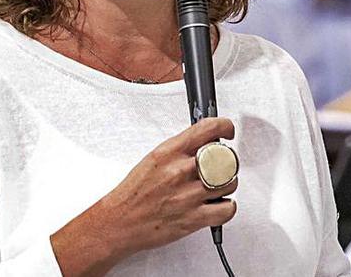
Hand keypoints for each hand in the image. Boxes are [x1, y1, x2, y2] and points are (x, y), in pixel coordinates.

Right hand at [51, 118, 237, 276]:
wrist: (120, 222)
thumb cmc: (135, 193)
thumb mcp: (154, 159)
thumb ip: (181, 149)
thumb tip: (207, 141)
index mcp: (168, 152)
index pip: (208, 128)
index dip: (224, 127)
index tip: (227, 131)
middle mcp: (179, 171)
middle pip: (225, 157)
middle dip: (226, 161)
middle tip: (220, 165)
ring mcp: (188, 195)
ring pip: (230, 183)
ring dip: (226, 185)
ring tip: (213, 188)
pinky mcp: (193, 219)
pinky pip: (227, 209)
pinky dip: (227, 207)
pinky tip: (216, 204)